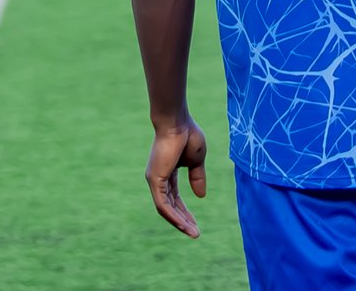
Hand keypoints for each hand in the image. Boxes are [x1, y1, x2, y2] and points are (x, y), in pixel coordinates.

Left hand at [144, 114, 206, 237]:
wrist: (177, 122)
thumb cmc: (187, 134)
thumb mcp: (197, 160)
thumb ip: (197, 177)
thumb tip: (201, 197)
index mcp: (168, 172)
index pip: (175, 198)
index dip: (185, 212)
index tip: (195, 224)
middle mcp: (158, 178)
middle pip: (170, 206)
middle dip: (183, 220)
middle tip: (195, 233)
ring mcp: (155, 179)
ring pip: (166, 208)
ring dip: (179, 222)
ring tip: (193, 233)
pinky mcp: (155, 179)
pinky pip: (163, 204)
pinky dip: (173, 215)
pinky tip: (183, 224)